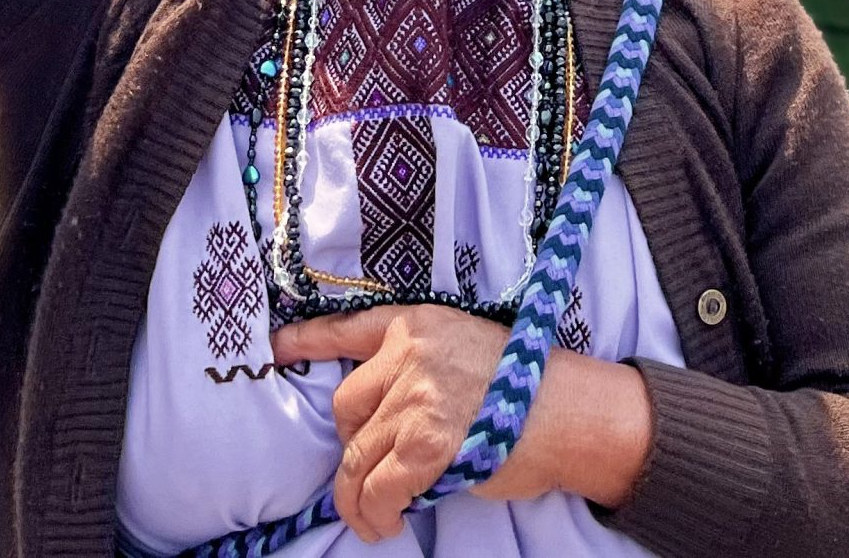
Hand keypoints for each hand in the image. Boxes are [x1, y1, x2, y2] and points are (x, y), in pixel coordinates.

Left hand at [270, 307, 648, 538]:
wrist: (572, 414)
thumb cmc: (525, 389)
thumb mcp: (464, 350)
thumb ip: (415, 369)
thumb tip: (377, 417)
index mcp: (417, 325)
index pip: (348, 331)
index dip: (308, 342)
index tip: (277, 348)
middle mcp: (410, 354)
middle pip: (346, 408)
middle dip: (352, 448)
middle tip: (370, 476)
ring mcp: (417, 398)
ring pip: (356, 456)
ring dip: (358, 497)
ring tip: (373, 518)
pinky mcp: (427, 444)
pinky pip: (378, 487)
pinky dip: (377, 513)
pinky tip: (389, 523)